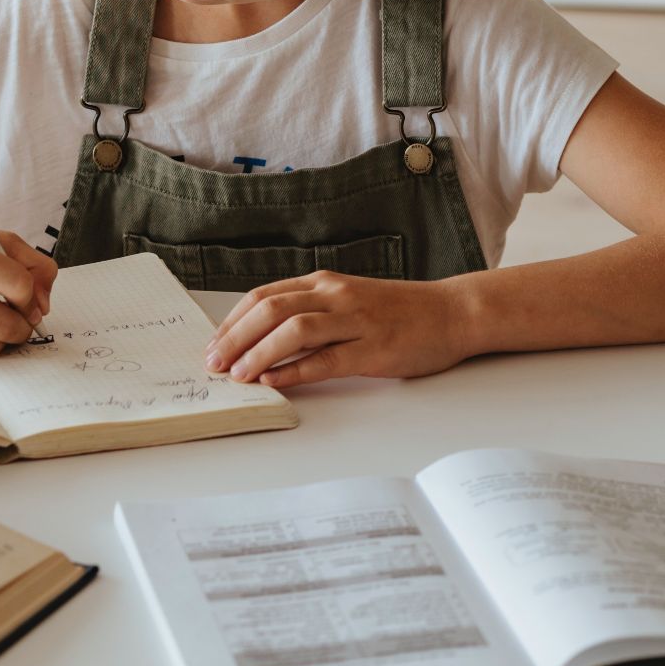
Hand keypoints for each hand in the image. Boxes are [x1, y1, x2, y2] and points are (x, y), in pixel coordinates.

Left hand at [204, 271, 468, 389]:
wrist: (451, 312)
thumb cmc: (399, 311)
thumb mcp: (348, 301)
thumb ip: (312, 313)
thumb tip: (264, 341)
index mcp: (325, 283)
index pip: (265, 296)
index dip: (233, 320)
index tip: (213, 343)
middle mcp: (335, 296)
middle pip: (271, 309)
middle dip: (235, 336)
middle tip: (213, 362)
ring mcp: (355, 321)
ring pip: (294, 330)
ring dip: (259, 352)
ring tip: (237, 374)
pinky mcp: (373, 349)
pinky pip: (326, 360)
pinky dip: (295, 371)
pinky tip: (275, 382)